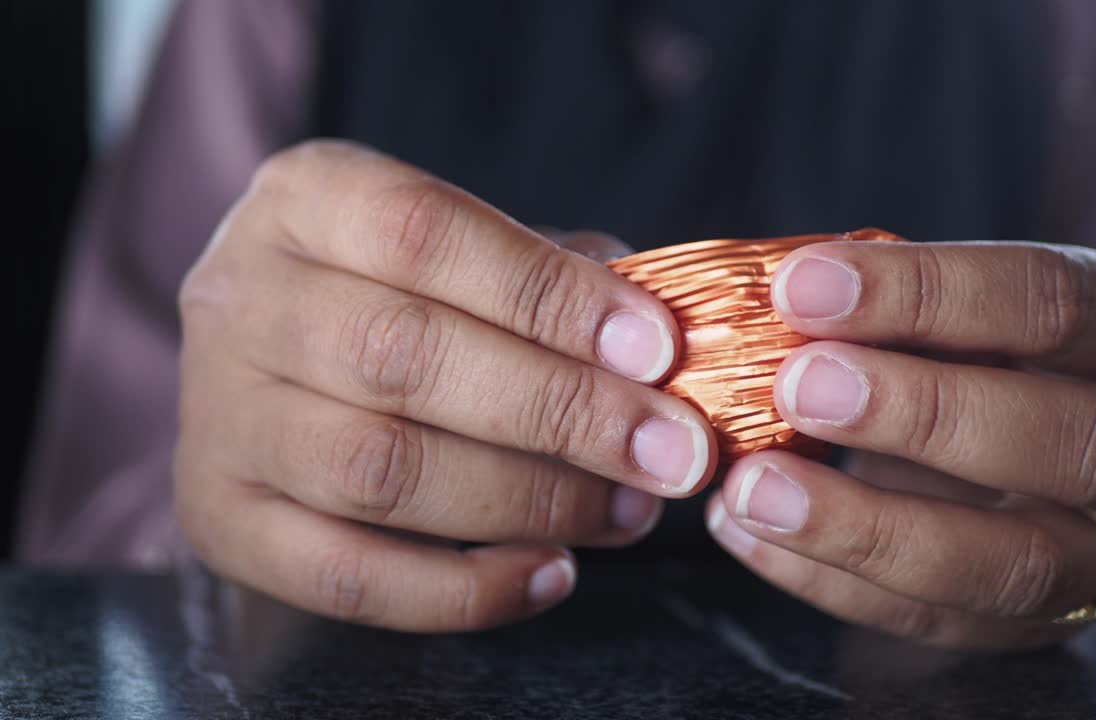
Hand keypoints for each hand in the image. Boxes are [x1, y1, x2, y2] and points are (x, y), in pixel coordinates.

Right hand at [175, 141, 717, 631]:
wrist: (281, 364)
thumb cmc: (406, 295)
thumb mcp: (469, 251)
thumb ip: (555, 280)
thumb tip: (658, 345)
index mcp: (306, 199)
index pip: (424, 234)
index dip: (548, 296)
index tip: (656, 348)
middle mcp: (241, 299)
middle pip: (403, 358)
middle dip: (561, 411)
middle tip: (671, 451)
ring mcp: (219, 416)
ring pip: (378, 471)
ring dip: (529, 500)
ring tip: (628, 511)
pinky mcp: (223, 520)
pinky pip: (345, 576)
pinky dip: (461, 590)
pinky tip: (551, 573)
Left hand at [704, 240, 1095, 648]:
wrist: (1046, 440)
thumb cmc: (999, 348)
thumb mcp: (973, 304)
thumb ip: (901, 304)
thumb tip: (782, 299)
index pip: (1057, 302)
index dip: (928, 293)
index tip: (802, 286)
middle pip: (1071, 440)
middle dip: (922, 413)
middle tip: (797, 387)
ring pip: (1019, 565)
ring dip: (869, 527)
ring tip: (755, 488)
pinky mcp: (1049, 623)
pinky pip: (944, 622)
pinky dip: (832, 582)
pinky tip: (751, 534)